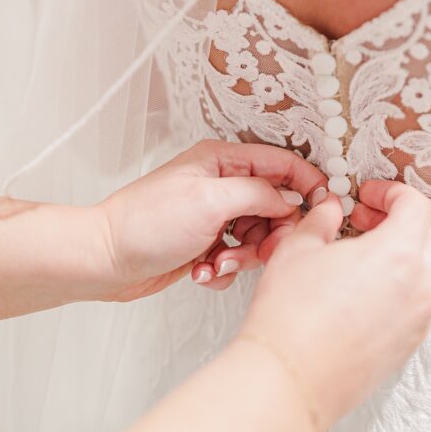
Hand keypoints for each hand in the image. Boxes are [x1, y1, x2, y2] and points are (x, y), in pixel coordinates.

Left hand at [96, 140, 328, 300]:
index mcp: (223, 160)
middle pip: (276, 206)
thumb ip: (259, 194)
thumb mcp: (210, 201)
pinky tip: (202, 271)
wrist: (105, 260)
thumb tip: (292, 200)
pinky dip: (225, 269)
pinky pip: (238, 257)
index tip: (324, 209)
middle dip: (272, 234)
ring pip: (259, 236)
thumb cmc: (146, 224)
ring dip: (245, 257)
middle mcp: (222, 184)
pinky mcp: (208, 243)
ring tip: (217, 264)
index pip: (283, 163)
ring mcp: (215, 215)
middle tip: (259, 251)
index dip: (307, 185)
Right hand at [238, 180, 430, 431]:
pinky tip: (372, 288)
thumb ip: (322, 220)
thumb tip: (331, 211)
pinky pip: (426, 305)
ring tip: (372, 255)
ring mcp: (419, 320)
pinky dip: (409, 287)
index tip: (368, 196)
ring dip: (412, 255)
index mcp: (399, 254)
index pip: (416, 206)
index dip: (391, 192)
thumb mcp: (299, 249)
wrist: (289, 379)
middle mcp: (420, 287)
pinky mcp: (410, 345)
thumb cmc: (291, 319)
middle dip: (401, 221)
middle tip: (366, 221)